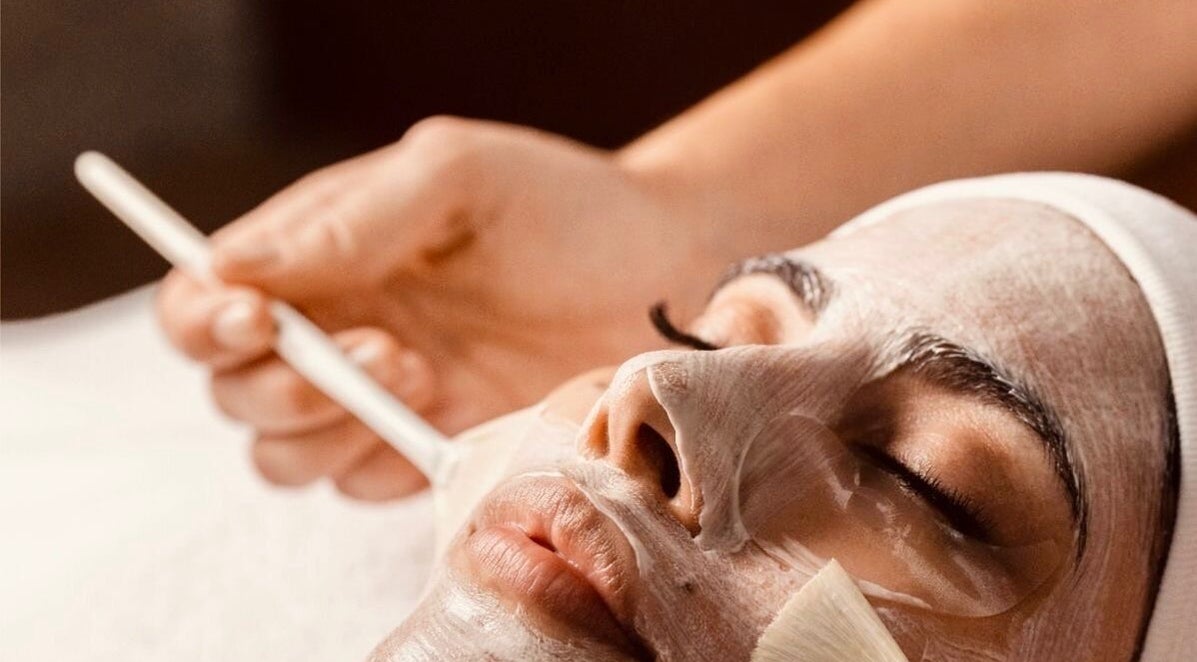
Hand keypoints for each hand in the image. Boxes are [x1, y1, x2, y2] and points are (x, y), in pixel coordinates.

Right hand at [156, 117, 721, 499]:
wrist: (664, 273)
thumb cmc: (563, 207)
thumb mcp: (457, 178)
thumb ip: (349, 220)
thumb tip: (233, 267)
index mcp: (319, 252)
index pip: (207, 297)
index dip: (206, 320)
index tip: (258, 321)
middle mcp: (335, 327)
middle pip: (231, 389)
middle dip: (284, 385)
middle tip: (383, 352)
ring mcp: (379, 396)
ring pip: (282, 454)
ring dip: (329, 430)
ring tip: (423, 372)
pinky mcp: (426, 447)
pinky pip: (361, 484)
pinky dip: (382, 465)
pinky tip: (445, 415)